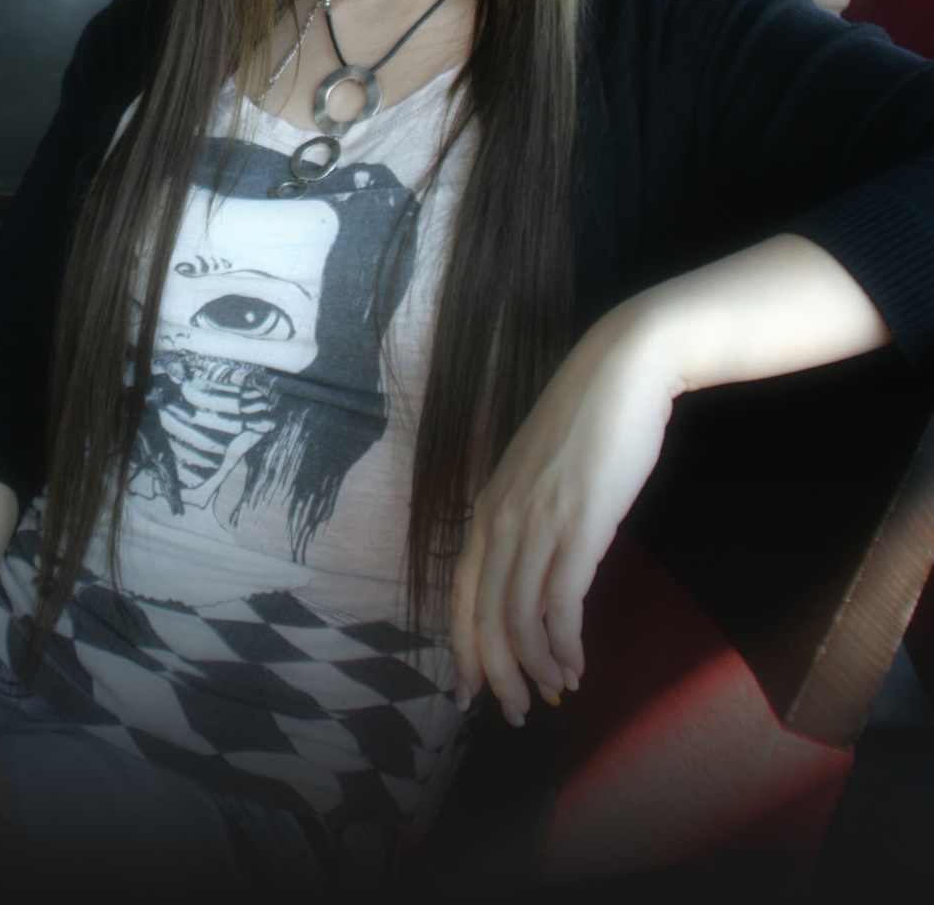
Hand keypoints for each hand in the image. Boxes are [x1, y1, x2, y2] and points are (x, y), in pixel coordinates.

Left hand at [450, 305, 675, 727]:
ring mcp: (538, 522)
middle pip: (486, 618)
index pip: (461, 594)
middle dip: (499, 674)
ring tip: (558, 691)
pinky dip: (566, 645)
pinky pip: (561, 605)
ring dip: (538, 667)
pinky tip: (579, 662)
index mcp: (487, 506)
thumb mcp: (541, 473)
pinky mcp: (580, 526)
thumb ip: (529, 515)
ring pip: (521, 620)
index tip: (472, 691)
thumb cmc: (588, 421)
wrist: (622, 371)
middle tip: (519, 713)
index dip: (464, 649)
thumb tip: (535, 569)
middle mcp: (501, 518)